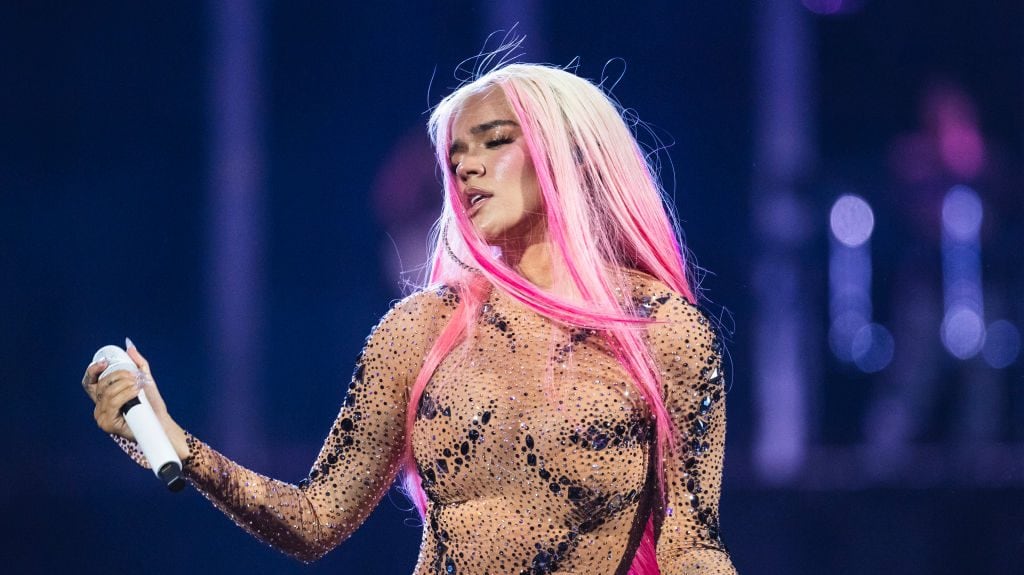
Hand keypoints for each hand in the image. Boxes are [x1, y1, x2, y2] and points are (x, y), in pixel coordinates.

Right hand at [81, 339, 188, 458]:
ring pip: (107, 393)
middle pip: (101, 384)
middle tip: (134, 376)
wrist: (160, 422)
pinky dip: (125, 394)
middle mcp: (99, 406)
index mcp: (104, 396)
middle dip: (118, 376)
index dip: (93, 370)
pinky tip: (135, 391)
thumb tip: (129, 346)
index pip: (90, 382)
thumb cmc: (151, 404)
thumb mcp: (144, 380)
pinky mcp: (107, 424)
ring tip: (138, 385)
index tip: (104, 362)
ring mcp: (101, 416)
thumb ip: (137, 364)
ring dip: (124, 385)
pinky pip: (112, 404)